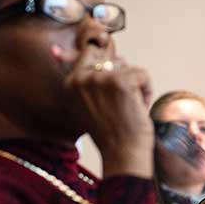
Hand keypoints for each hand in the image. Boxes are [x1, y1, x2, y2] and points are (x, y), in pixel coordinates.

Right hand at [53, 44, 153, 177]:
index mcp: (69, 83)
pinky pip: (142, 74)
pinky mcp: (121, 81)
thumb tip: (57, 50)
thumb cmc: (110, 131)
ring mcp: (101, 79)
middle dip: (123, 79)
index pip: (89, 53)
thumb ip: (80, 78)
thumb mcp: (86, 104)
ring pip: (129, 67)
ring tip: (129, 108)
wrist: (123, 153)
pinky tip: (139, 108)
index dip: (108, 69)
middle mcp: (81, 78)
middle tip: (121, 105)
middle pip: (112, 60)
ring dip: (135, 87)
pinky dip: (147, 90)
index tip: (113, 91)